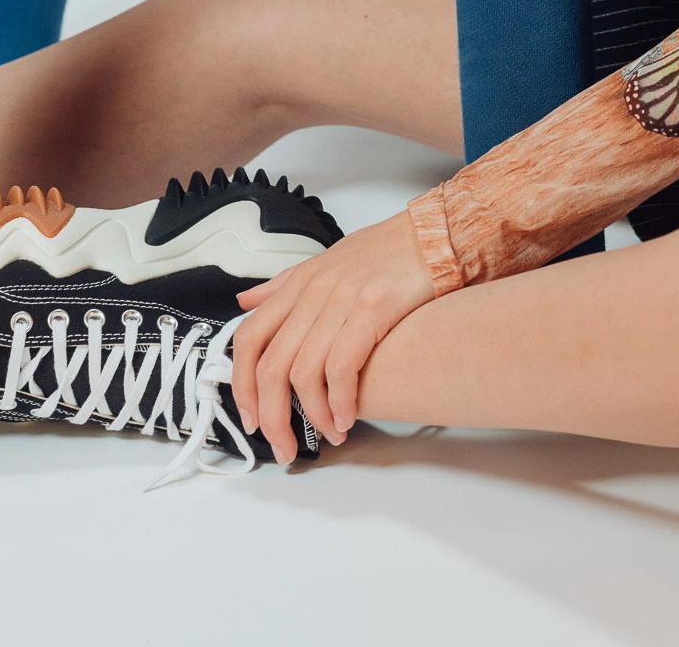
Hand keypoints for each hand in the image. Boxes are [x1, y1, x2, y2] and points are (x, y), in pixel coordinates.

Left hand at [231, 210, 434, 460]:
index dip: (243, 386)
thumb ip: (283, 285)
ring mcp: (342, 298)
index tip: (252, 419)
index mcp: (298, 283)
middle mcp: (313, 291)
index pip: (249, 339)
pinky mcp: (373, 306)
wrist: (435, 231)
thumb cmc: (385, 251)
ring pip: (304, 373)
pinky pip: (342, 366)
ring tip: (331, 433)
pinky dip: (340, 400)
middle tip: (286, 447)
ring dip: (314, 416)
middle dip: (274, 417)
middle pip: (272, 367)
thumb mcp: (325, 260)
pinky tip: (349, 416)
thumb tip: (245, 301)